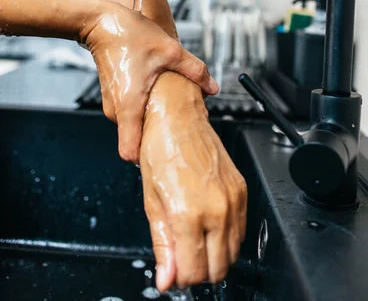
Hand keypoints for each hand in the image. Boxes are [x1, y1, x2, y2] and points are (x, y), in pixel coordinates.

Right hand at [80, 1, 218, 161]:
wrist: (101, 22)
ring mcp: (112, 102)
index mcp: (129, 106)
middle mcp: (116, 109)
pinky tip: (157, 96)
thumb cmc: (129, 35)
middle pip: (135, 140)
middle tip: (178, 129)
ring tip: (170, 109)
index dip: (146, 159)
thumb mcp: (170, 51)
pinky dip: (143, 109)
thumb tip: (213, 87)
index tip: (164, 156)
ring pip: (133, 125)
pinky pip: (129, 112)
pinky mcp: (113, 94)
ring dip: (150, 121)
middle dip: (156, 138)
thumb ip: (194, 71)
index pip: (129, 152)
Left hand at [140, 73, 246, 290]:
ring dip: (214, 256)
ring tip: (194, 238)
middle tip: (182, 255)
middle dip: (198, 271)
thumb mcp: (152, 201)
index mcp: (189, 214)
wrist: (178, 117)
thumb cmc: (160, 150)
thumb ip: (162, 244)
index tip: (172, 269)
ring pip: (233, 254)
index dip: (179, 278)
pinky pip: (242, 231)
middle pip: (218, 270)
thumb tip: (166, 278)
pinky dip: (227, 238)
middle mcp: (216, 209)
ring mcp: (233, 200)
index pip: (193, 274)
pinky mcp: (242, 191)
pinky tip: (209, 225)